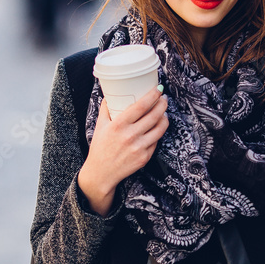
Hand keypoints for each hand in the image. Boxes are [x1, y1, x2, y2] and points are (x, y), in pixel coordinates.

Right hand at [78, 86, 168, 215]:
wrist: (101, 174)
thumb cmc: (100, 149)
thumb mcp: (99, 126)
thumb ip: (105, 109)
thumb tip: (110, 94)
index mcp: (118, 125)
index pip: (141, 106)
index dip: (152, 95)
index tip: (158, 89)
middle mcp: (130, 136)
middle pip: (154, 115)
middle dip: (162, 104)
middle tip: (163, 99)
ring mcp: (139, 147)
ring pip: (160, 128)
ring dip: (164, 118)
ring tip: (163, 113)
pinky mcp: (144, 157)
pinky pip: (156, 141)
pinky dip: (157, 133)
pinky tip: (156, 128)